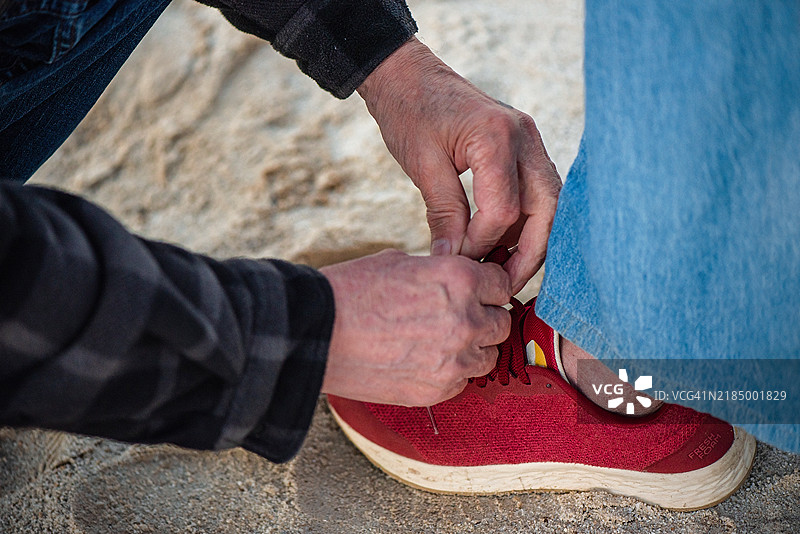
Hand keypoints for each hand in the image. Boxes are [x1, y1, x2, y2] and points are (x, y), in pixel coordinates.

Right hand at [319, 250, 510, 405]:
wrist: (316, 333)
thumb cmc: (350, 291)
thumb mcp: (400, 262)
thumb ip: (439, 272)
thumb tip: (456, 281)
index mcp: (459, 279)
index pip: (503, 285)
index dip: (488, 287)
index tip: (478, 293)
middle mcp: (466, 319)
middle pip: (502, 322)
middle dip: (484, 318)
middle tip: (458, 317)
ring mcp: (455, 359)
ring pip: (488, 356)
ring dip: (473, 348)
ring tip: (440, 341)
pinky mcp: (439, 390)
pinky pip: (463, 381)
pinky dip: (451, 373)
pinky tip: (423, 360)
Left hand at [358, 38, 561, 293]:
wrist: (409, 76)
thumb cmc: (410, 113)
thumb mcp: (422, 166)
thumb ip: (444, 215)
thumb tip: (452, 261)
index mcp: (497, 137)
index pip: (503, 211)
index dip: (482, 244)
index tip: (457, 261)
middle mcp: (524, 137)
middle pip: (547, 210)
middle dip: (530, 254)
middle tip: (504, 286)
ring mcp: (529, 141)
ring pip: (548, 205)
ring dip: (529, 240)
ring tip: (500, 268)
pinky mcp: (523, 148)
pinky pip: (534, 194)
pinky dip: (521, 222)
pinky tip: (498, 244)